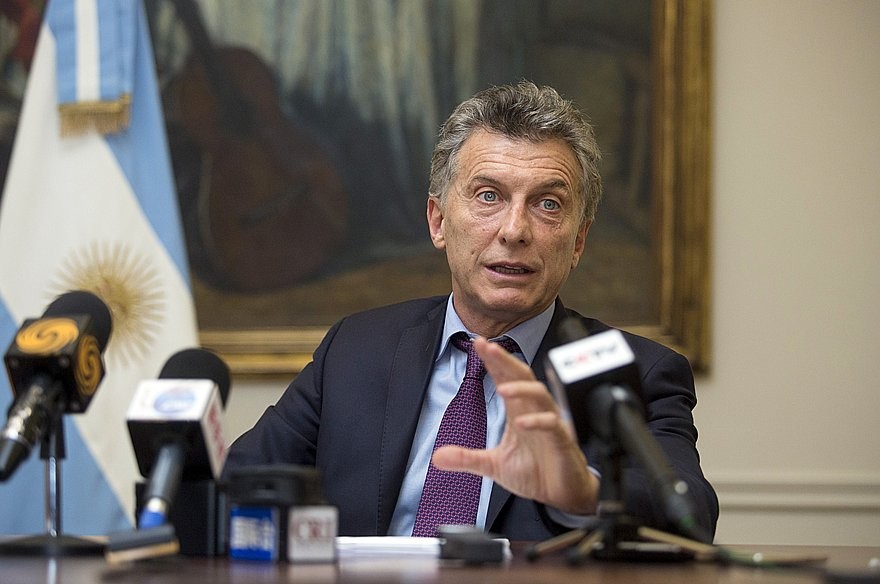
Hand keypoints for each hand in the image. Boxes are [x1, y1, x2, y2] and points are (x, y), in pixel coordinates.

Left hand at [431, 336, 599, 514]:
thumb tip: (437, 457)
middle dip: (505, 360)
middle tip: (488, 346)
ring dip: (521, 389)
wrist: (563, 493)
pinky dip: (538, 421)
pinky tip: (523, 423)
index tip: (477, 343)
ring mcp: (549, 423)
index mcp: (518, 411)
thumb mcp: (494, 466)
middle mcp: (534, 411)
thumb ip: (467, 458)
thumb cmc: (536, 473)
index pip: (504, 378)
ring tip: (503, 389)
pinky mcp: (562, 440)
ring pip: (540, 395)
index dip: (492, 361)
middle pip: (522, 376)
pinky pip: (552, 424)